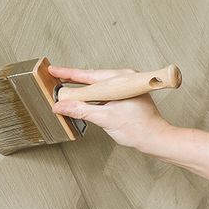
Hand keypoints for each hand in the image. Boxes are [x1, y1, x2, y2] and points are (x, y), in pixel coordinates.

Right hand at [49, 65, 172, 151]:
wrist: (155, 138)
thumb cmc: (139, 128)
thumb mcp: (105, 119)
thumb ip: (81, 110)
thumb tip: (61, 106)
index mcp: (121, 79)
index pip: (88, 75)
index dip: (68, 74)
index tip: (53, 70)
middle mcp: (125, 78)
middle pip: (92, 77)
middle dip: (72, 78)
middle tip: (55, 77)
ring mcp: (126, 85)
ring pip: (98, 83)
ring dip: (82, 86)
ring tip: (65, 86)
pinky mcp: (126, 93)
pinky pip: (104, 89)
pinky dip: (92, 93)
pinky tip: (82, 96)